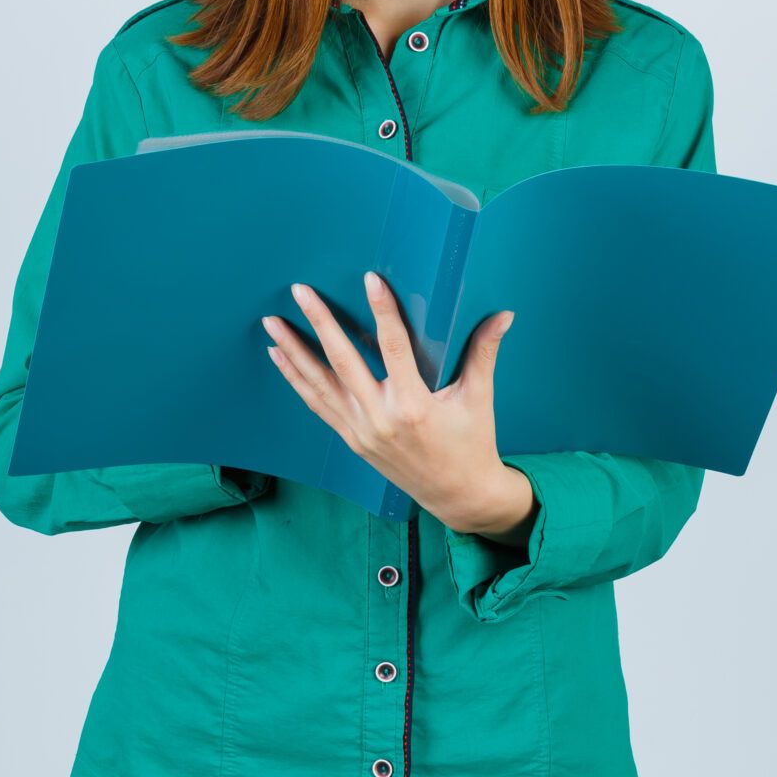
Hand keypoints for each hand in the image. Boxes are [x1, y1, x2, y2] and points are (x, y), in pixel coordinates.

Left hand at [262, 270, 522, 532]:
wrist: (458, 496)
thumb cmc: (471, 443)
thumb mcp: (478, 397)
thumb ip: (484, 352)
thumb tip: (504, 314)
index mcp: (414, 405)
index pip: (394, 347)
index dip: (382, 311)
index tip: (370, 279)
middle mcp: (380, 418)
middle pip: (343, 361)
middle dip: (319, 323)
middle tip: (300, 291)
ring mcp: (360, 431)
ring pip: (319, 384)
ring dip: (293, 351)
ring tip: (272, 323)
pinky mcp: (351, 439)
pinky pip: (317, 405)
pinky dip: (296, 380)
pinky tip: (280, 357)